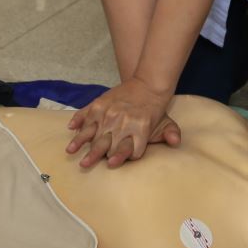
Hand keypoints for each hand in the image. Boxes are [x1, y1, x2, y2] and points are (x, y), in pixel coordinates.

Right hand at [66, 77, 181, 167]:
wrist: (147, 84)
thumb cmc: (154, 110)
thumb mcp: (166, 123)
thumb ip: (170, 134)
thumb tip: (176, 142)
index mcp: (139, 129)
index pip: (128, 148)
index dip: (121, 156)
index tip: (111, 163)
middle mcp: (122, 122)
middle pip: (107, 142)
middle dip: (96, 154)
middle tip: (85, 164)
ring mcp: (108, 113)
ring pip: (92, 130)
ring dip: (81, 141)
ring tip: (71, 150)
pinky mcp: (99, 104)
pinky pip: (86, 114)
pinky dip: (78, 120)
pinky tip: (71, 127)